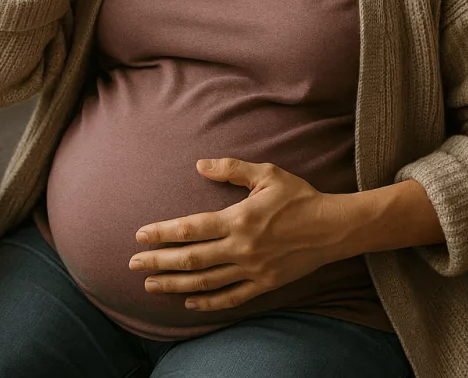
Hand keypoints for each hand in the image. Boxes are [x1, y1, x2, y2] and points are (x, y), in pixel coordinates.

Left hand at [128, 158, 356, 310]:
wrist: (334, 227)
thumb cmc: (299, 197)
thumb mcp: (267, 174)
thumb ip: (231, 169)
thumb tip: (199, 164)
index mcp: (239, 219)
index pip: (190, 228)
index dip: (162, 233)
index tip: (140, 235)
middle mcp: (242, 248)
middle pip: (191, 258)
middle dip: (158, 261)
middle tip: (133, 263)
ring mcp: (253, 269)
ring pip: (206, 281)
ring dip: (174, 284)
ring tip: (150, 284)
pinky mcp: (265, 284)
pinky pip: (231, 297)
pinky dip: (207, 302)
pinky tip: (188, 302)